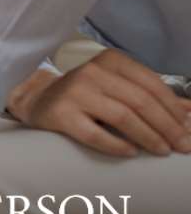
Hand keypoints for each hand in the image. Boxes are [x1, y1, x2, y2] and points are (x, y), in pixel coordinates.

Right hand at [8, 48, 190, 156]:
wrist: (37, 100)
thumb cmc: (85, 95)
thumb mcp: (117, 87)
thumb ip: (151, 96)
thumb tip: (190, 112)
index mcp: (110, 61)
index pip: (151, 84)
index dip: (174, 108)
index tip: (188, 128)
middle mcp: (92, 72)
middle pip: (140, 101)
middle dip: (168, 126)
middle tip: (183, 146)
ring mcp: (75, 92)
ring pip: (122, 117)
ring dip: (149, 137)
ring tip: (162, 150)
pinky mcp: (60, 114)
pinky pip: (95, 133)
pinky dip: (116, 145)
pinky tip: (131, 152)